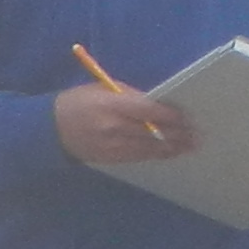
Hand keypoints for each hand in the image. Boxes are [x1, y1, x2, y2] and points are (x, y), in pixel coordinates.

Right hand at [55, 87, 195, 165]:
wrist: (49, 130)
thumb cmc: (78, 102)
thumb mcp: (101, 90)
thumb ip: (130, 96)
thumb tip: (157, 101)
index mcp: (112, 105)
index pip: (150, 111)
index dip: (171, 116)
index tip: (188, 117)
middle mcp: (115, 127)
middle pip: (154, 132)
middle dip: (178, 134)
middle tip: (198, 135)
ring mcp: (113, 146)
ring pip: (150, 148)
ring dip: (173, 147)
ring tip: (191, 146)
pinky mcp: (112, 158)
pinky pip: (140, 157)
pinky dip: (157, 154)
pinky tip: (170, 152)